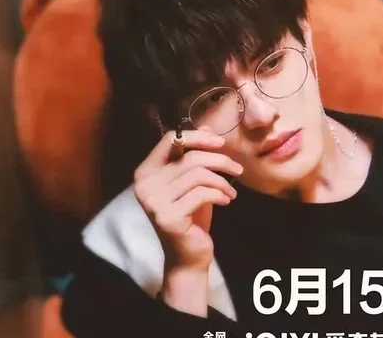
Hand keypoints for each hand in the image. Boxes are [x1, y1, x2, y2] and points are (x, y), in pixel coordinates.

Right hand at [133, 129, 242, 271]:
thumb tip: (207, 128)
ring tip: (231, 190)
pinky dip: (220, 194)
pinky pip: (202, 193)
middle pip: (190, 157)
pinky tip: (226, 201)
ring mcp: (153, 201)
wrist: (187, 255)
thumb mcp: (194, 182)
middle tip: (238, 169)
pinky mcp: (168, 217)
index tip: (221, 144)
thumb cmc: (191, 216)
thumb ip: (195, 156)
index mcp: (145, 171)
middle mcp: (144, 185)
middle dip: (220, 160)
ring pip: (198, 174)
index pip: (170, 140)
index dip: (198, 137)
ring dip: (222, 181)